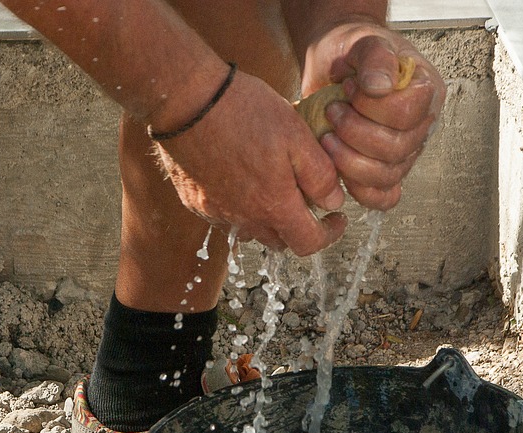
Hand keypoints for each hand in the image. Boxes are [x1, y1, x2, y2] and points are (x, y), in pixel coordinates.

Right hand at [154, 69, 347, 255]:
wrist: (186, 99)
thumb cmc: (244, 111)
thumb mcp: (296, 135)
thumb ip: (320, 175)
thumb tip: (333, 202)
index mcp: (273, 206)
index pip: (308, 243)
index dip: (328, 235)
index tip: (336, 219)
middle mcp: (243, 218)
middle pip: (279, 241)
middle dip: (298, 226)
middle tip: (307, 198)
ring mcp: (215, 212)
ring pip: (251, 230)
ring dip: (267, 218)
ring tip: (273, 187)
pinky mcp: (194, 201)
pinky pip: (224, 215)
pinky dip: (239, 207)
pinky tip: (240, 178)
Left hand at [303, 25, 445, 209]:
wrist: (336, 63)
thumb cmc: (352, 50)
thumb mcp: (362, 41)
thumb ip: (375, 58)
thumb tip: (380, 87)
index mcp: (425, 91)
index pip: (406, 113)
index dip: (371, 108)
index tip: (349, 88)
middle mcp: (421, 125)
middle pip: (396, 149)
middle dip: (355, 134)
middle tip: (332, 112)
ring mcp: (404, 152)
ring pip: (386, 176)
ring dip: (349, 162)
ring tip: (327, 137)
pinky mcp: (384, 171)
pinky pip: (382, 197)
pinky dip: (359, 190)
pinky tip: (338, 170)